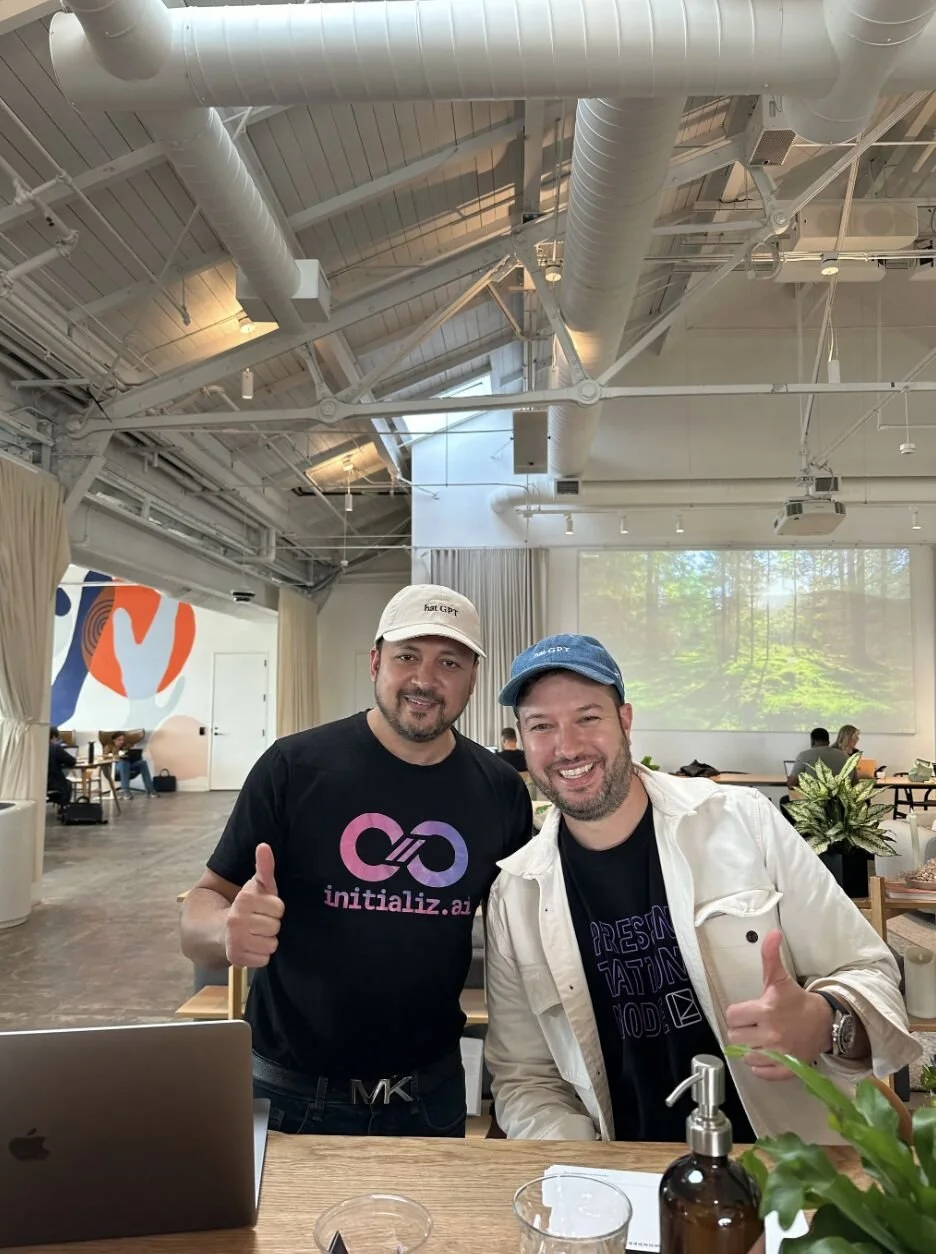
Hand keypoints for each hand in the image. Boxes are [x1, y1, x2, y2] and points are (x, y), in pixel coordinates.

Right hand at [224, 843, 284, 967]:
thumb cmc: (249, 905)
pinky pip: (264, 959)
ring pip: (272, 944)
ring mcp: (235, 940)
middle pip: (275, 927)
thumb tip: (264, 845)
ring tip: (255, 934)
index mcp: (244, 899)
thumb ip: (264, 866)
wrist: (222, 928)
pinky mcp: (236, 958)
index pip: (279, 908)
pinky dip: (260, 954)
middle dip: (271, 925)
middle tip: (259, 922)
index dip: (274, 908)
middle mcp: (236, 919)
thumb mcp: (258, 885)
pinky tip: (252, 946)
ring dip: (266, 941)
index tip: (264, 908)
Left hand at [725, 930, 832, 1079]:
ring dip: (750, 1049)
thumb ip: (770, 956)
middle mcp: (771, 1034)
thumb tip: (772, 933)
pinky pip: (761, 1072)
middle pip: (735, 1038)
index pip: (732, 1016)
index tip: (746, 1012)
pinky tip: (766, 1054)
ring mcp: (779, 1054)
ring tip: (759, 1040)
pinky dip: (760, 1066)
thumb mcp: (780, 978)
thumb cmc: (797, 1001)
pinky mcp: (787, 1069)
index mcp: (766, 1010)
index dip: (736, 1014)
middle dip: (741, 1031)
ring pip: (746, 1056)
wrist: (825, 1023)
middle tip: (752, 1026)